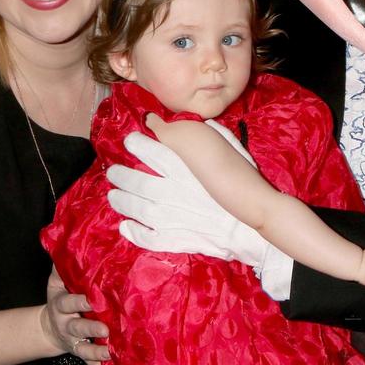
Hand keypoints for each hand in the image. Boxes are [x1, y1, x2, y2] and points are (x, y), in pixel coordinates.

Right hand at [41, 267, 109, 364]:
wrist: (50, 327)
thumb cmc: (60, 299)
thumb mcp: (56, 283)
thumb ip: (62, 268)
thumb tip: (69, 244)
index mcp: (61, 305)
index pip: (68, 302)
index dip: (79, 301)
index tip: (92, 298)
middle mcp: (67, 324)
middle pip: (77, 327)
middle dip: (91, 328)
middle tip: (106, 327)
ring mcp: (73, 341)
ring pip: (84, 348)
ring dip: (98, 351)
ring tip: (112, 352)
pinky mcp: (80, 353)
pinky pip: (89, 363)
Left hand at [110, 124, 271, 266]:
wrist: (251, 226)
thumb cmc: (245, 185)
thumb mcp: (233, 152)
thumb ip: (215, 136)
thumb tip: (199, 125)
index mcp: (184, 168)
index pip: (151, 150)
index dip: (137, 143)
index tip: (131, 140)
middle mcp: (171, 191)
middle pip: (136, 180)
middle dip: (121, 174)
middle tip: (113, 172)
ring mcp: (169, 217)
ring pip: (135, 207)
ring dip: (121, 200)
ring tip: (113, 195)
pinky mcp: (172, 238)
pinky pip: (147, 237)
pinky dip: (133, 232)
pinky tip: (126, 225)